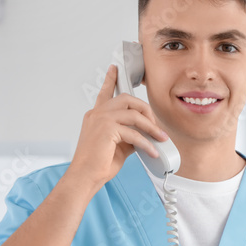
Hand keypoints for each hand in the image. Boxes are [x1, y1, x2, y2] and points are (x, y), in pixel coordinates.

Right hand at [67, 64, 168, 191]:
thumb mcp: (117, 146)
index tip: (114, 68)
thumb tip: (145, 134)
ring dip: (151, 127)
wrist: (85, 177)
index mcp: (95, 116)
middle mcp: (96, 114)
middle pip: (127, 99)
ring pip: (134, 115)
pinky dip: (146, 143)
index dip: (111, 79)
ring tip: (160, 139)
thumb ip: (128, 134)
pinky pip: (134, 133)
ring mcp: (101, 120)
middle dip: (145, 109)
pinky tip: (153, 151)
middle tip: (155, 124)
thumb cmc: (97, 165)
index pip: (105, 92)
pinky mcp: (107, 130)